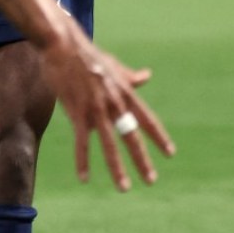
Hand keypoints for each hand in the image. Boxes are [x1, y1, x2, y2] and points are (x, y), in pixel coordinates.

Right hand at [40, 26, 174, 191]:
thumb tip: (147, 76)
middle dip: (142, 160)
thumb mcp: (114, 65)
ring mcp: (96, 108)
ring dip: (117, 168)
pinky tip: (84, 177)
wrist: (63, 45)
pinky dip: (83, 161)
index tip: (170, 153)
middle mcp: (114, 103)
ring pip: (109, 144)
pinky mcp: (77, 111)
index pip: (147, 119)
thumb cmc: (88, 55)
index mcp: (125, 92)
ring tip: (124, 187)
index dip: (159, 137)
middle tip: (151, 180)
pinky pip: (82, 142)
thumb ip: (130, 76)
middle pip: (131, 136)